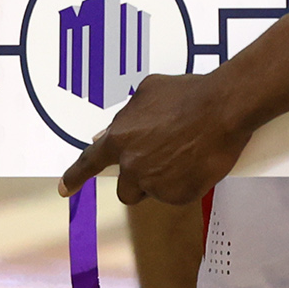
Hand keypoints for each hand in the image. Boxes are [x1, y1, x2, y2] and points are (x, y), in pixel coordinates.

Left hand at [56, 72, 249, 206]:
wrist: (223, 109)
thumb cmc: (188, 95)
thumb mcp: (148, 92)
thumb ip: (125, 117)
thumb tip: (107, 132)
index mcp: (120, 138)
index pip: (89, 162)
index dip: (75, 177)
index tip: (64, 188)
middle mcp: (133, 165)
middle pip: (125, 187)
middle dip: (137, 179)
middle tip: (158, 162)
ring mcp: (156, 183)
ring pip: (152, 191)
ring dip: (161, 181)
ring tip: (182, 156)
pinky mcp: (178, 195)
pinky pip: (176, 195)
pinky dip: (183, 184)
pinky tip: (195, 162)